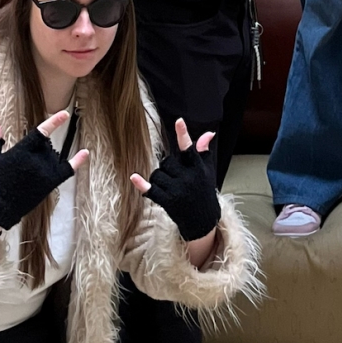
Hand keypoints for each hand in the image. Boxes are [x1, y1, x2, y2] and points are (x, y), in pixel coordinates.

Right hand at [0, 111, 85, 231]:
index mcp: (21, 152)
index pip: (41, 133)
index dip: (54, 122)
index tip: (65, 114)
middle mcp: (36, 161)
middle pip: (44, 145)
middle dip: (36, 149)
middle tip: (22, 163)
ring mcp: (45, 173)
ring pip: (53, 155)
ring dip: (44, 157)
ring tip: (29, 169)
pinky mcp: (50, 184)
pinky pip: (68, 170)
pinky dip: (78, 161)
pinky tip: (86, 152)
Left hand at [130, 118, 220, 240]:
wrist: (203, 221)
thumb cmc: (204, 191)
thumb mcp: (207, 171)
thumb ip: (204, 151)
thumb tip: (208, 133)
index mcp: (199, 168)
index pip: (190, 149)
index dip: (183, 134)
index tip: (179, 121)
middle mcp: (188, 178)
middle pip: (167, 162)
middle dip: (168, 167)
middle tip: (176, 177)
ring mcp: (177, 191)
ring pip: (157, 174)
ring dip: (159, 178)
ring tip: (170, 187)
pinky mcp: (168, 202)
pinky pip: (151, 189)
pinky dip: (141, 184)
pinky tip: (133, 177)